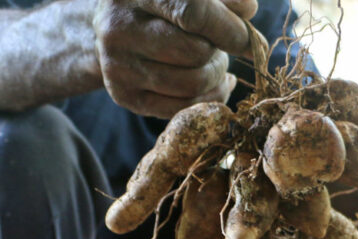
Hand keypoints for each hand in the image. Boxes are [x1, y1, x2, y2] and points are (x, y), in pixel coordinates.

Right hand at [94, 0, 257, 117]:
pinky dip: (209, 98)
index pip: (193, 12)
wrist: (108, 24)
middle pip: (196, 52)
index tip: (249, 39)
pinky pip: (182, 108)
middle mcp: (120, 28)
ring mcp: (119, 65)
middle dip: (219, 53)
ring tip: (214, 63)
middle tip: (218, 47)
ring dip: (215, 76)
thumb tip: (248, 10)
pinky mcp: (124, 95)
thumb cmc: (158, 1)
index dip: (228, 29)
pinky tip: (215, 85)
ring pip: (192, 84)